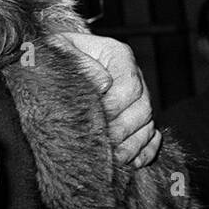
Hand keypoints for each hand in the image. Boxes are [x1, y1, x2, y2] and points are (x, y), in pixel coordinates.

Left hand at [54, 32, 160, 168]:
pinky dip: (144, 151)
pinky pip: (151, 136)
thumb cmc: (56, 52)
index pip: (130, 85)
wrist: (57, 58)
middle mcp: (133, 76)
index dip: (116, 105)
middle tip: (104, 143)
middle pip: (142, 107)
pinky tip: (132, 162)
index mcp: (118, 55)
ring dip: (133, 143)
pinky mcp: (135, 116)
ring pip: (148, 124)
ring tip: (114, 157)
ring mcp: (137, 97)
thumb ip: (79, 61)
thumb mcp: (59, 47)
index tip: (98, 118)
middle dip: (123, 129)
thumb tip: (103, 84)